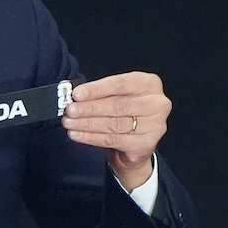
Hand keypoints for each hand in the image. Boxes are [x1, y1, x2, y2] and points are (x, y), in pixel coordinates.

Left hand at [61, 72, 170, 189]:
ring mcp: (155, 125)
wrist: (135, 144)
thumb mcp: (116, 96)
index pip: (120, 84)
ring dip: (87, 123)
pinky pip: (113, 139)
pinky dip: (91, 137)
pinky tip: (77, 134)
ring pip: (114, 123)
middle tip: (70, 110)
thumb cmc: (124, 114)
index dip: (96, 89)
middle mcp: (157, 103)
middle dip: (89, 108)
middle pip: (117, 105)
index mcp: (149, 83)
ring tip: (70, 122)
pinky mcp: (146, 144)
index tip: (77, 94)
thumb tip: (76, 96)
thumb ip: (101, 94)